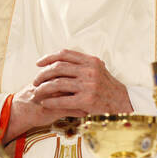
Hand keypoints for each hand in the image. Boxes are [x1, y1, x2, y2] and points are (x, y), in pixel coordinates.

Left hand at [3, 50, 131, 142]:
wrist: (121, 103)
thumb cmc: (107, 87)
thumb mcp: (99, 69)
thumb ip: (84, 64)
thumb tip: (65, 58)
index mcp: (91, 61)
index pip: (65, 54)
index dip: (49, 57)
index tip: (39, 63)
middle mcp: (89, 71)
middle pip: (58, 67)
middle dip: (42, 74)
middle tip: (35, 80)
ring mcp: (88, 86)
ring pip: (57, 83)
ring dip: (43, 88)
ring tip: (36, 92)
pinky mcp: (86, 101)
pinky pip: (62, 100)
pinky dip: (50, 101)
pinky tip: (44, 103)